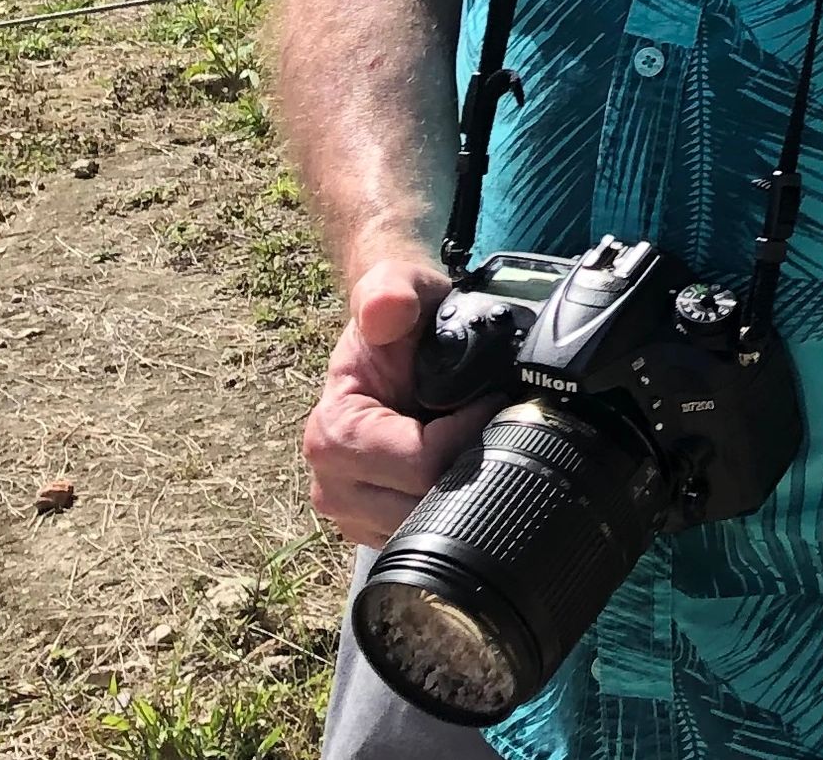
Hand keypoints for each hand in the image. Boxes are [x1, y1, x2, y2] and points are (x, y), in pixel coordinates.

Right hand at [302, 248, 496, 547]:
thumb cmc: (399, 318)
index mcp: (332, 436)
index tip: (490, 399)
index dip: (467, 432)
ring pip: (429, 526)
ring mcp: (353, 515)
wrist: (396, 339)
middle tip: (490, 423)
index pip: (420, 464)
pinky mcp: (376, 530)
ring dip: (462, 487)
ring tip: (472, 439)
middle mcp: (333, 486)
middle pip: (425, 505)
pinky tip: (458, 464)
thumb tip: (386, 312)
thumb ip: (391, 292)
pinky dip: (451, 505)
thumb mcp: (398, 288)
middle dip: (469, 465)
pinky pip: (425, 534)